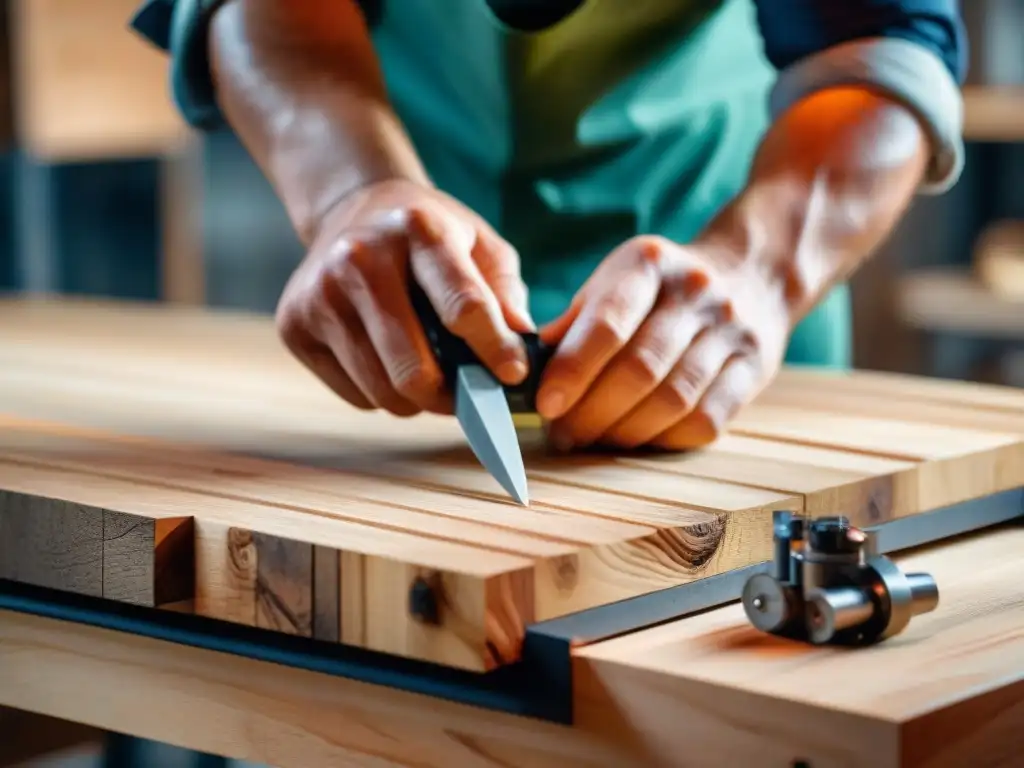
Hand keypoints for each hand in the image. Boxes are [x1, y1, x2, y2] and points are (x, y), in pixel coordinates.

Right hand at [276, 179, 533, 415]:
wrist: (351, 209)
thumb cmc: (430, 235)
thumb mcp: (480, 244)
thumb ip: (505, 293)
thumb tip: (522, 350)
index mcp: (417, 229)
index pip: (461, 304)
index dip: (492, 348)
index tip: (514, 376)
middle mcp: (359, 258)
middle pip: (413, 367)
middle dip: (452, 396)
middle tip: (474, 398)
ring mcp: (319, 293)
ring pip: (382, 390)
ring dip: (419, 401)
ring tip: (435, 381)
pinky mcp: (293, 324)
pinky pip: (354, 394)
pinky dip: (382, 394)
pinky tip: (390, 363)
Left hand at [535, 235, 790, 450]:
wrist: (750, 276)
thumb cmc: (658, 290)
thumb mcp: (614, 283)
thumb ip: (572, 324)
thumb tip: (525, 369)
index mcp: (649, 264)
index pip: (609, 323)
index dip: (573, 370)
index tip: (546, 406)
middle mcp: (696, 292)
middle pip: (639, 369)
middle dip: (592, 412)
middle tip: (563, 434)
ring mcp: (732, 331)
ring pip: (672, 401)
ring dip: (624, 433)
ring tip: (593, 441)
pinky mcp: (755, 369)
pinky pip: (705, 421)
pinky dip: (663, 440)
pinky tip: (637, 441)